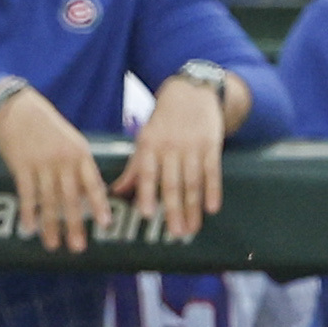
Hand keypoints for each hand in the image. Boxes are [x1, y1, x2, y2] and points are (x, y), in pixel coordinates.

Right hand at [0, 84, 111, 252]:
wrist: (18, 108)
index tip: (106, 224)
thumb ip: (79, 167)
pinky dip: (29, 212)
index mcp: (81, 153)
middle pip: (71, 198)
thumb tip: (88, 197)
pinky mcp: (21, 166)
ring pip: (49, 201)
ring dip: (51, 226)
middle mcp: (63, 160)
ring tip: (54, 245)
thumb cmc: (48, 128)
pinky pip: (27, 194)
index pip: (93, 184)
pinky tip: (30, 228)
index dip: (99, 205)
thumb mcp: (71, 142)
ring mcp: (42, 163)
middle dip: (75, 224)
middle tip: (79, 247)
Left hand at [119, 73, 231, 239]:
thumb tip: (114, 193)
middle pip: (172, 183)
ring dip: (193, 208)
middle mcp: (171, 147)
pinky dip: (213, 190)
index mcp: (149, 146)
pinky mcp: (212, 144)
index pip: (147, 173)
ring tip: (192, 229)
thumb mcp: (144, 140)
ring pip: (193, 182)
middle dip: (174, 210)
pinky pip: (213, 171)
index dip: (147, 193)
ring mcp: (193, 146)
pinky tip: (213, 208)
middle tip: (176, 234)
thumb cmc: (162, 123)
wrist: (191, 92)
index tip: (146, 214)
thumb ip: (134, 169)